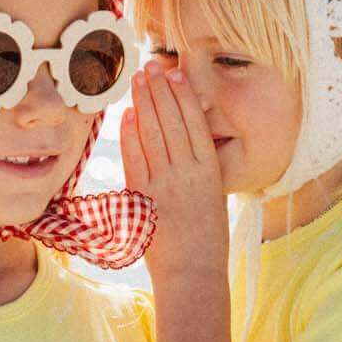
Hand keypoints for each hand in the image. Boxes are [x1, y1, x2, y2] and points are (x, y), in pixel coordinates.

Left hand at [119, 66, 228, 279]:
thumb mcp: (213, 199)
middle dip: (159, 91)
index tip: (173, 74)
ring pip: (154, 134)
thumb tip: (183, 146)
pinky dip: (131, 135)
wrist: (194, 274)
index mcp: (210, 172)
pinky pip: (136, 159)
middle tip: (149, 67)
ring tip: (137, 81)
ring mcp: (166, 185)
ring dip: (144, 104)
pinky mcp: (145, 199)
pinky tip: (128, 116)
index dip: (182, 95)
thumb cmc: (206, 241)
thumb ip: (200, 172)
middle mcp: (189, 174)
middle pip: (172, 122)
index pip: (194, 123)